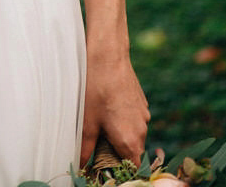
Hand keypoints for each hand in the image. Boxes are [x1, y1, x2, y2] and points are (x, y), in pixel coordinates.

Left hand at [80, 49, 149, 167]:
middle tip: (96, 139)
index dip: (118, 169)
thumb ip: (85, 149)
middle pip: (132, 152)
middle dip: (116, 150)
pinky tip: (107, 105)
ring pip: (133, 134)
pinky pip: (133, 119)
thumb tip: (82, 167)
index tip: (103, 163)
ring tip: (100, 118)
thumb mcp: (86, 122)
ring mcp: (144, 115)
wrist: (108, 55)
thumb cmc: (96, 88)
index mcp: (131, 141)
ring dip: (119, 133)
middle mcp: (142, 130)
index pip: (132, 168)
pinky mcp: (141, 102)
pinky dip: (122, 119)